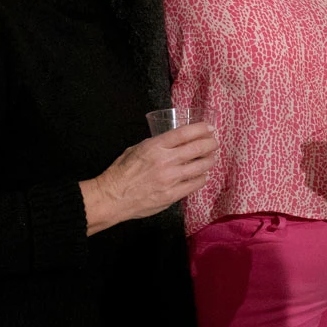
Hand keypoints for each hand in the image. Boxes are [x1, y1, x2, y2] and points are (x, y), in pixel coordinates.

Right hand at [82, 122, 218, 233]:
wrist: (112, 198)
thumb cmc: (121, 172)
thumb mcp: (136, 149)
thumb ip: (156, 145)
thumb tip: (174, 142)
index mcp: (155, 146)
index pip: (184, 133)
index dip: (201, 129)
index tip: (210, 128)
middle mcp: (166, 161)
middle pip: (197, 148)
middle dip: (210, 143)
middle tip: (214, 142)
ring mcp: (171, 179)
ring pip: (200, 167)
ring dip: (209, 160)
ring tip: (211, 158)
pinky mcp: (172, 195)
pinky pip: (195, 184)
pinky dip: (201, 178)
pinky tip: (202, 175)